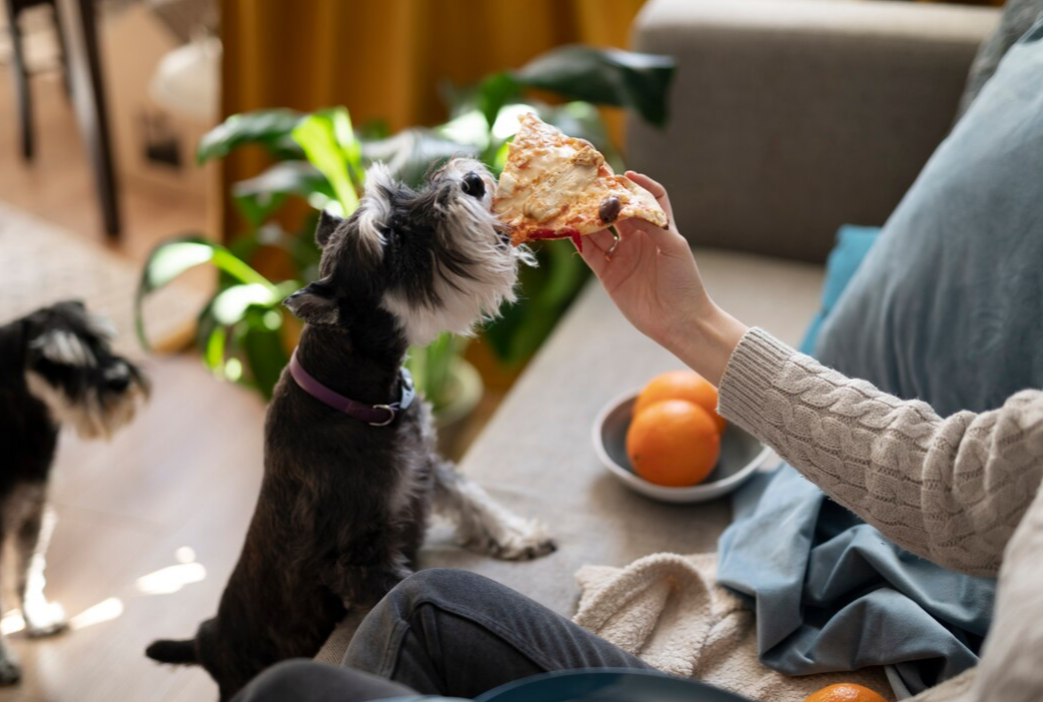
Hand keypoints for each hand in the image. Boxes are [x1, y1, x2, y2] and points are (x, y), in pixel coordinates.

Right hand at [577, 172, 746, 384]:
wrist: (679, 320)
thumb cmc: (684, 282)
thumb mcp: (674, 248)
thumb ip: (653, 226)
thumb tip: (628, 206)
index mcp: (658, 228)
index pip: (648, 198)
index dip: (639, 184)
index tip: (625, 175)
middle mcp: (638, 239)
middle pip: (617, 212)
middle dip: (604, 199)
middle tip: (588, 185)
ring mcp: (622, 256)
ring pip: (599, 231)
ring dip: (587, 219)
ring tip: (574, 206)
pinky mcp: (608, 274)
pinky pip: (591, 254)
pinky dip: (580, 243)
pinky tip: (571, 231)